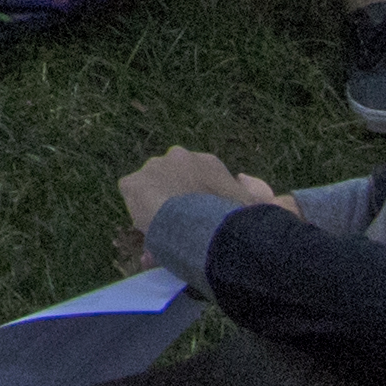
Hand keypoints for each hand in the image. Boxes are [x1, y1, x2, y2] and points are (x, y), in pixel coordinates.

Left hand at [120, 143, 283, 262]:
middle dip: (174, 197)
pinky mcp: (132, 183)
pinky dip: (136, 212)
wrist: (200, 225)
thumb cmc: (231, 217)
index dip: (196, 198)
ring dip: (155, 203)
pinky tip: (145, 229)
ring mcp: (153, 168)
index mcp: (207, 162)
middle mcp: (179, 156)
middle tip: (178, 224)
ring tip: (161, 229)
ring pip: (151, 187)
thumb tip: (245, 183)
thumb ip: (253, 195)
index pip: (198, 177)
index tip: (197, 216)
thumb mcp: (250, 205)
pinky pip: (133, 199)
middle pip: (172, 178)